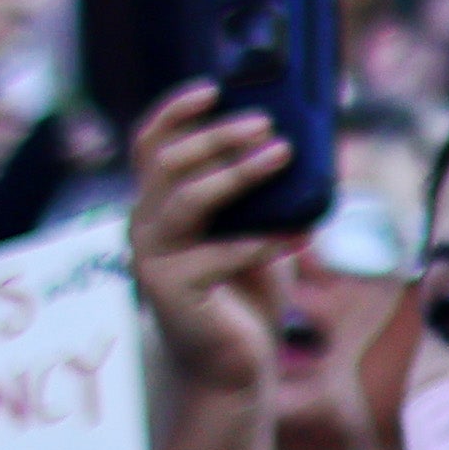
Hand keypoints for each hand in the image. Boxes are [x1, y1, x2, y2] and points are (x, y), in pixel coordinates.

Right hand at [123, 85, 292, 405]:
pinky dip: (262, 243)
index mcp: (160, 203)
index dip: (174, 111)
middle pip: (169, 162)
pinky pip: (217, 256)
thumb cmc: (246, 289)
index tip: (213, 87)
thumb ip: (263, 190)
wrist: (232, 363)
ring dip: (236, 173)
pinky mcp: (173, 292)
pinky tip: (297, 237)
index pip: (150, 144)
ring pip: (187, 200)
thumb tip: (301, 138)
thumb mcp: (256, 227)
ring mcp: (154, 260)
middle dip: (218, 135)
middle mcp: (146, 226)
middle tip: (266, 123)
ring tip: (282, 155)